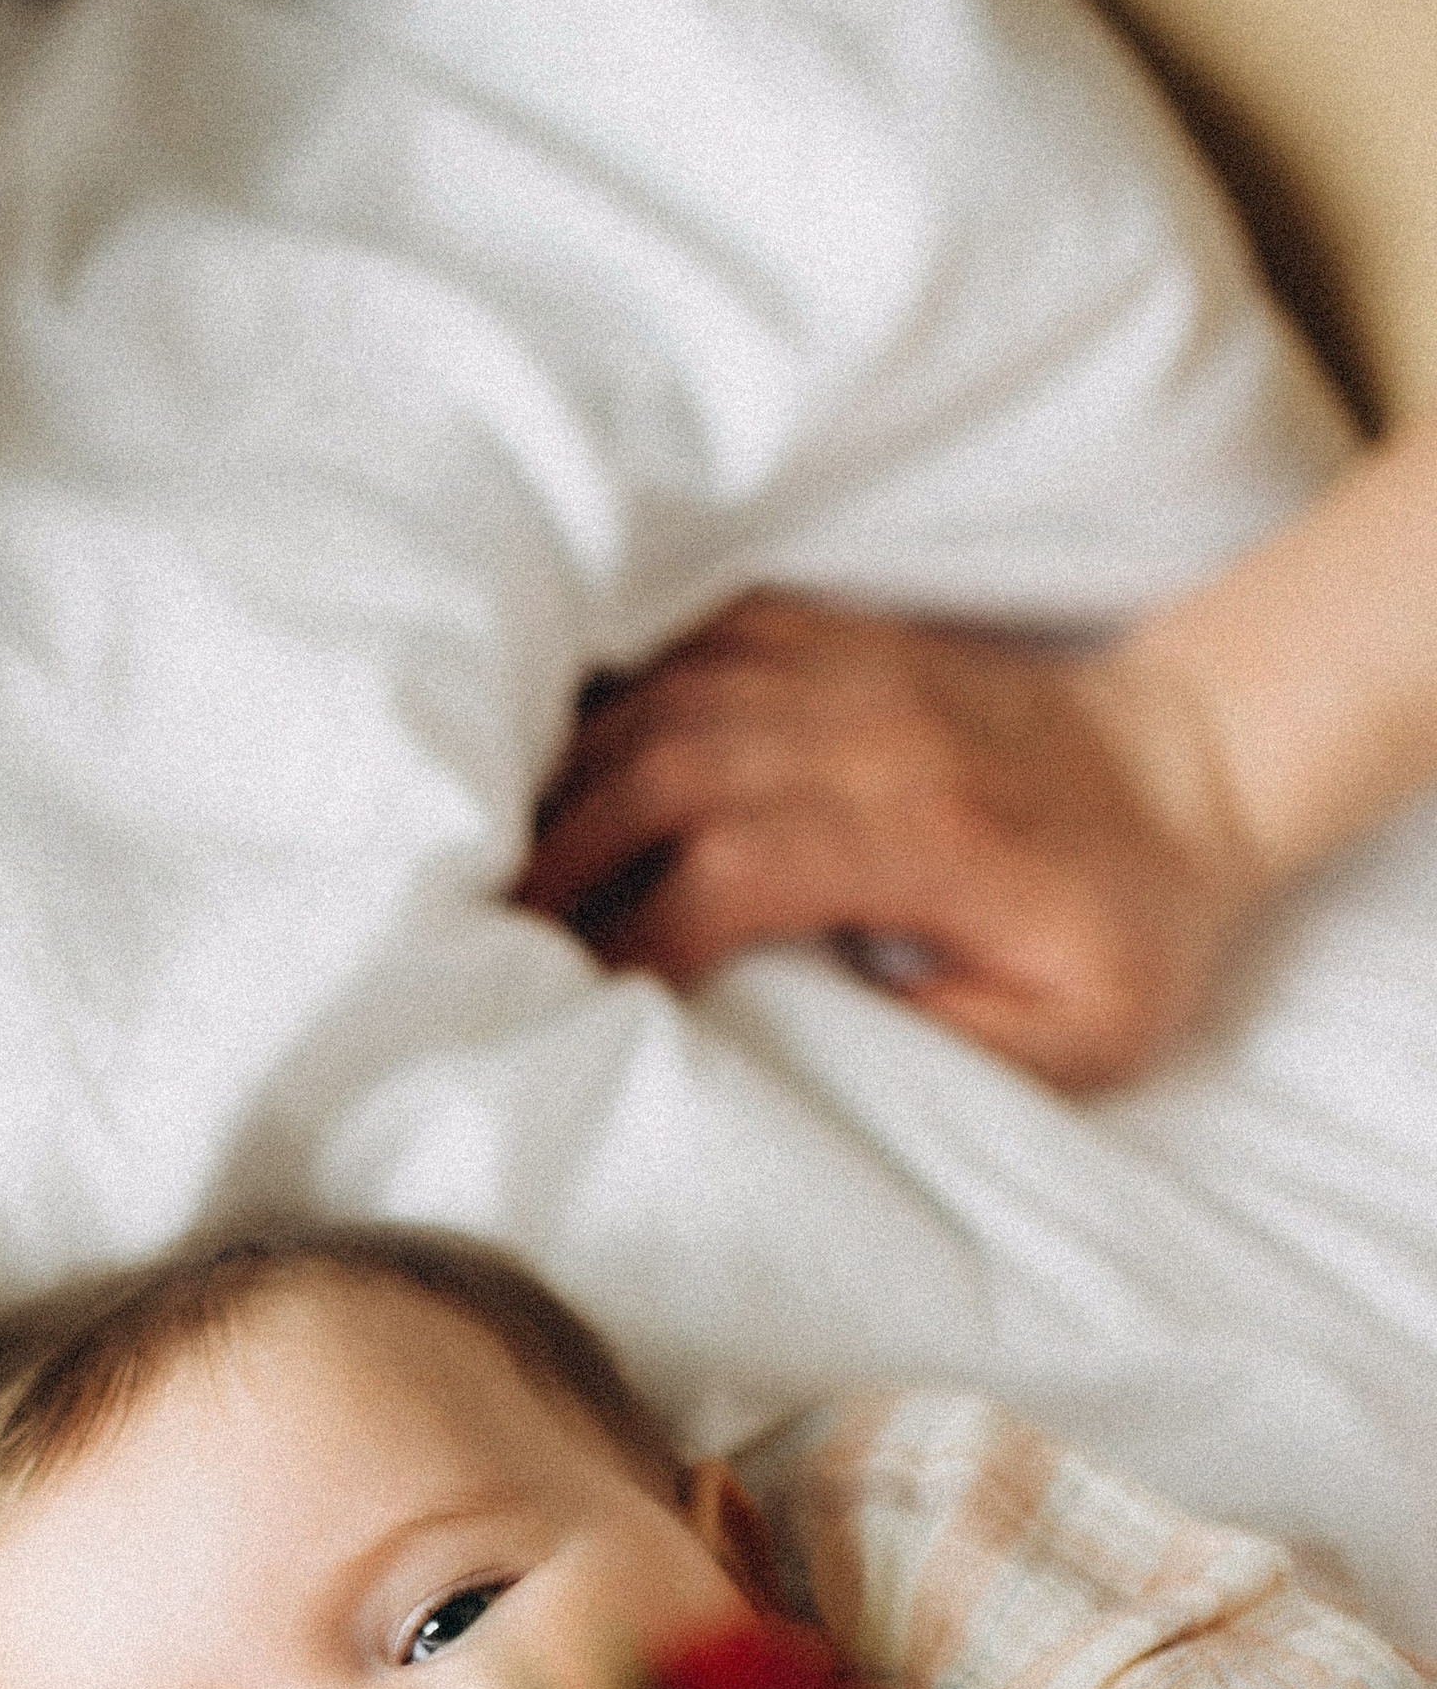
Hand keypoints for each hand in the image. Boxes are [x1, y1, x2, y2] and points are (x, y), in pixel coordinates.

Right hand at [515, 589, 1266, 1093]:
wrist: (1194, 772)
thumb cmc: (1126, 931)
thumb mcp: (1070, 1039)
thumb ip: (940, 1049)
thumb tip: (797, 1049)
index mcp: (931, 837)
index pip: (737, 866)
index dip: (640, 934)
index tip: (585, 1000)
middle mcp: (879, 732)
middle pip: (672, 767)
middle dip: (567, 853)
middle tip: (494, 933)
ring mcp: (855, 670)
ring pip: (668, 698)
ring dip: (573, 776)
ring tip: (509, 860)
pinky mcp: (840, 638)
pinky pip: (695, 644)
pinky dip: (618, 698)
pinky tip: (573, 764)